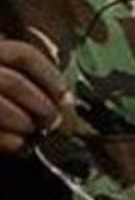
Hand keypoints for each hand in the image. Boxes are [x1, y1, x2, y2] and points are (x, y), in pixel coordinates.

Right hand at [0, 39, 68, 154]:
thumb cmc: (0, 94)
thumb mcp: (5, 74)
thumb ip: (24, 80)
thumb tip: (63, 101)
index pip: (23, 55)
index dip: (49, 76)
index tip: (64, 96)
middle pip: (14, 83)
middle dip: (41, 105)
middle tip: (52, 120)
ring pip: (0, 107)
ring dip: (24, 122)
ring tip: (32, 130)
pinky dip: (8, 140)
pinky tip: (18, 144)